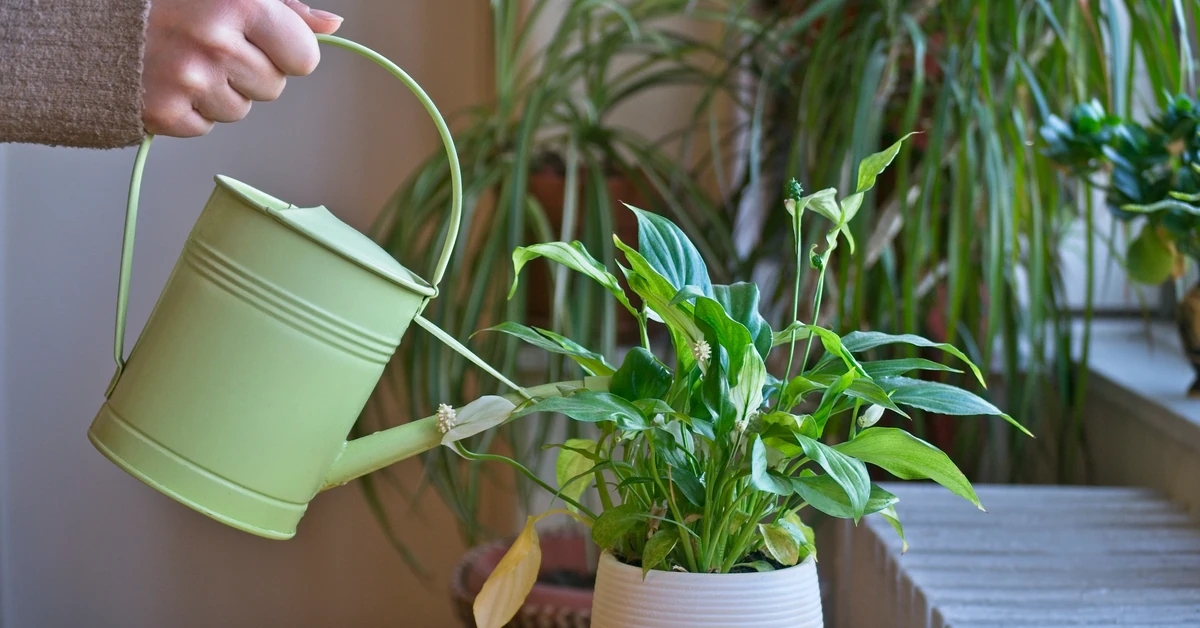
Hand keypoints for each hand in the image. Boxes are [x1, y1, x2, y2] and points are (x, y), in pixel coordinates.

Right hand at [142, 0, 342, 136]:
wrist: (88, 23)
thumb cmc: (163, 0)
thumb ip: (285, 8)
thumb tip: (331, 26)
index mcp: (240, 2)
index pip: (304, 56)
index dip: (287, 52)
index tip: (262, 40)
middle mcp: (216, 41)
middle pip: (275, 87)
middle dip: (251, 72)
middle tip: (212, 47)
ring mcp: (190, 79)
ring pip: (241, 110)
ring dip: (220, 91)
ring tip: (185, 60)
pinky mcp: (166, 111)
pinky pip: (206, 126)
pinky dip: (190, 109)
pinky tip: (167, 79)